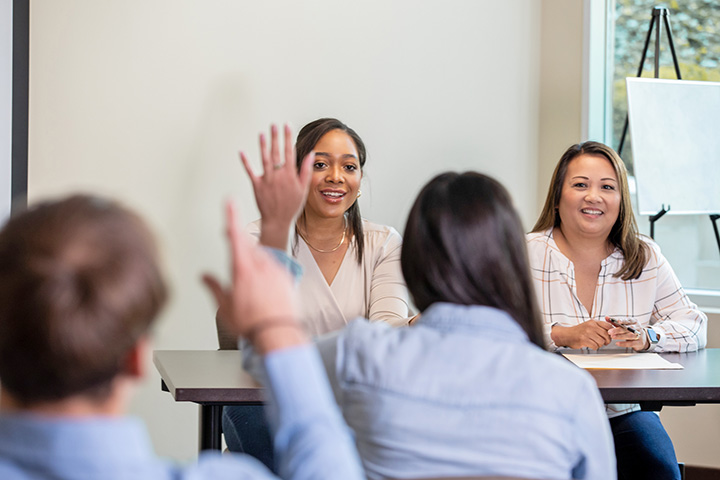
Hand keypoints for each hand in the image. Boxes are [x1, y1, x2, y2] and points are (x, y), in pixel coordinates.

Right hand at [203, 200, 306, 353]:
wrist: (278, 333)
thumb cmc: (251, 323)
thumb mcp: (224, 307)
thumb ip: (214, 288)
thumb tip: (204, 277)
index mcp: (242, 269)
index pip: (235, 236)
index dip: (231, 216)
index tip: (230, 200)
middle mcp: (261, 265)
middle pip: (248, 247)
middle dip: (240, 248)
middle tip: (236, 261)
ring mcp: (275, 270)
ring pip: (262, 257)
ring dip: (254, 264)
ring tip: (251, 287)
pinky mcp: (286, 278)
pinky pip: (274, 269)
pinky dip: (267, 274)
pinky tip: (264, 290)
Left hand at [240, 124, 313, 248]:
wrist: (277, 220)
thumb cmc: (291, 206)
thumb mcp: (303, 189)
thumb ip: (306, 170)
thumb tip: (310, 155)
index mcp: (289, 175)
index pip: (289, 152)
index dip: (288, 137)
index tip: (287, 126)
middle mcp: (277, 175)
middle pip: (276, 152)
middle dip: (275, 137)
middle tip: (274, 125)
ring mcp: (266, 179)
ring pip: (264, 159)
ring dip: (262, 145)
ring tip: (262, 133)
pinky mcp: (256, 185)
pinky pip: (250, 171)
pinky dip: (245, 162)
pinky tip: (242, 152)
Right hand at [551, 321, 611, 349]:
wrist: (566, 335)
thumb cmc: (578, 331)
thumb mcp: (589, 325)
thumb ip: (599, 327)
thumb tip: (611, 332)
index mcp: (593, 322)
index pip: (608, 326)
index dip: (611, 332)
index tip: (609, 335)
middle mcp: (591, 326)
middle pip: (607, 335)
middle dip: (607, 341)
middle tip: (604, 342)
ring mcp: (587, 333)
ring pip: (602, 342)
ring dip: (600, 345)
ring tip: (595, 343)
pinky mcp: (584, 340)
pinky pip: (596, 346)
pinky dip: (595, 348)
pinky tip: (591, 345)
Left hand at [606, 316, 648, 350]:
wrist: (642, 339)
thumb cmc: (630, 330)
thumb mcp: (624, 325)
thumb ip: (615, 321)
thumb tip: (606, 317)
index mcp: (634, 321)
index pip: (628, 320)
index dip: (623, 320)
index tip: (618, 321)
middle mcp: (638, 327)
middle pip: (628, 328)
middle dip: (618, 330)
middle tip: (609, 331)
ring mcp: (640, 335)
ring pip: (629, 335)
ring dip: (620, 336)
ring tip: (612, 336)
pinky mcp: (639, 343)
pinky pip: (631, 343)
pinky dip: (624, 343)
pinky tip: (617, 343)